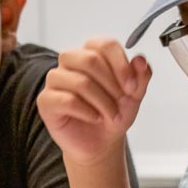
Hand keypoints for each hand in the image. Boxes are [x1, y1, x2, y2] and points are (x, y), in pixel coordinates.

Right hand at [38, 39, 150, 164]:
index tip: (132, 87)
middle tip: (122, 103)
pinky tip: (95, 118)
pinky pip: (67, 100)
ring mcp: (55, 80)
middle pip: (90, 59)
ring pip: (80, 81)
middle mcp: (70, 61)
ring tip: (111, 115)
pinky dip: (87, 111)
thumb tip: (140, 60)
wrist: (101, 143)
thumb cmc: (114, 113)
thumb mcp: (134, 95)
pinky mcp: (46, 101)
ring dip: (102, 102)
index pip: (105, 45)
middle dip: (112, 85)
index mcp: (91, 52)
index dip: (121, 65)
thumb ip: (141, 75)